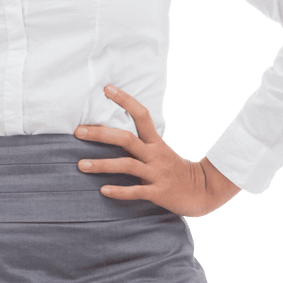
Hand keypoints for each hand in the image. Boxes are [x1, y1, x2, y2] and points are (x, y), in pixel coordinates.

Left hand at [74, 84, 240, 217]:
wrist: (203, 192)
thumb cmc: (176, 170)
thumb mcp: (161, 151)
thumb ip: (141, 143)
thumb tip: (115, 132)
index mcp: (156, 143)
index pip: (141, 115)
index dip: (125, 100)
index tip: (107, 89)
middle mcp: (155, 155)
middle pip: (126, 139)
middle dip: (100, 134)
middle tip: (78, 131)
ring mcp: (156, 173)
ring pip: (127, 165)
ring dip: (102, 165)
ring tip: (80, 165)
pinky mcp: (158, 193)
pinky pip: (136, 191)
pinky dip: (119, 191)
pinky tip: (103, 190)